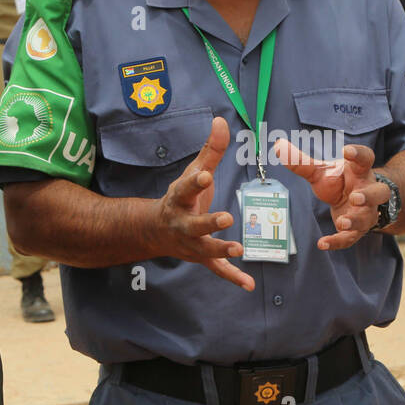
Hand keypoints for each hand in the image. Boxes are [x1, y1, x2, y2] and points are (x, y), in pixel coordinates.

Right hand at [155, 116, 252, 290]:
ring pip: (205, 248)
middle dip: (209, 222)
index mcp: (180, 198)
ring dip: (221, 249)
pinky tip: (249, 284)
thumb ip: (210, 150)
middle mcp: (183, 222)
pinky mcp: (201, 257)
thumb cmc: (181, 196)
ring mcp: (191, 243)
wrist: (156, 230)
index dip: (195, 181)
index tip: (205, 174)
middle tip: (227, 217)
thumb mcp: (193, 171)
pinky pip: (217, 269)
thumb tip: (221, 120)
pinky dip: (232, 277)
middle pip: (195, 224)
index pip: (186, 188)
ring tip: (239, 248)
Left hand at [274, 138, 390, 250]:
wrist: (353, 201)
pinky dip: (337, 242)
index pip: (365, 159)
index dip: (358, 154)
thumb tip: (277, 146)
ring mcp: (365, 212)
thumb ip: (301, 162)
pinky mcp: (356, 230)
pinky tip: (323, 244)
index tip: (347, 151)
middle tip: (356, 197)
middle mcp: (368, 191)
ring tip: (343, 222)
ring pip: (368, 218)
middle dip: (369, 196)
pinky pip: (350, 238)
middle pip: (379, 192)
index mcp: (360, 171)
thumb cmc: (339, 181)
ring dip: (356, 220)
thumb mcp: (321, 171)